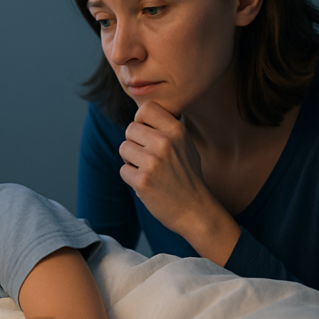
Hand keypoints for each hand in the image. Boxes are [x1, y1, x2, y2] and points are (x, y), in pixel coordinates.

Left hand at [119, 101, 238, 264]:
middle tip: (148, 158)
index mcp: (176, 130)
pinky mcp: (142, 181)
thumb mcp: (185, 144)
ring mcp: (152, 162)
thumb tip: (141, 114)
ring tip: (149, 170)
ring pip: (124, 148)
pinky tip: (148, 184)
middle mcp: (164, 143)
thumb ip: (166, 128)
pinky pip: (123, 170)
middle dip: (135, 143)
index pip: (146, 108)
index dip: (141, 120)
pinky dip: (132, 178)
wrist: (195, 210)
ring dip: (131, 160)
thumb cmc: (187, 176)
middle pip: (130, 129)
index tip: (146, 133)